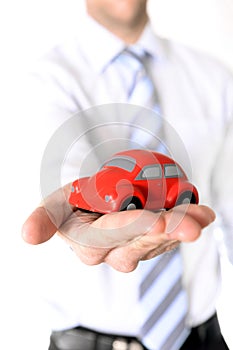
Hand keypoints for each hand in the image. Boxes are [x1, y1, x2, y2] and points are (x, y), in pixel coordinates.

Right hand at [22, 184, 215, 271]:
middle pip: (142, 241)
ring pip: (163, 238)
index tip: (157, 220)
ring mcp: (141, 245)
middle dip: (165, 232)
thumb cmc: (77, 202)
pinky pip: (176, 231)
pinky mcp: (157, 237)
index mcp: (91, 244)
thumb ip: (45, 218)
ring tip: (201, 217)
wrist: (96, 202)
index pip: (110, 238)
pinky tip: (205, 213)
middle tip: (188, 224)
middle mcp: (117, 251)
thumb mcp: (58, 204)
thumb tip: (26, 236)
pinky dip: (193, 220)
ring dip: (184, 228)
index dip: (132, 229)